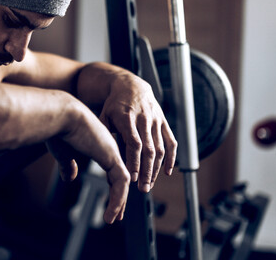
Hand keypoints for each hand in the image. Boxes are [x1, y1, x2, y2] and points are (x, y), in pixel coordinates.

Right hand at [47, 105, 129, 223]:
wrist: (60, 115)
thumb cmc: (58, 129)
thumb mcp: (63, 153)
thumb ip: (68, 165)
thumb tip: (70, 178)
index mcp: (98, 145)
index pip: (110, 170)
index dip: (111, 186)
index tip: (111, 201)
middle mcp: (108, 148)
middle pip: (119, 177)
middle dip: (119, 197)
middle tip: (118, 214)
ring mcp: (112, 152)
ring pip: (122, 182)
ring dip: (119, 201)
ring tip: (113, 218)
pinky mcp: (111, 157)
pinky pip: (121, 183)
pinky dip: (118, 199)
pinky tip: (113, 211)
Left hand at [98, 73, 176, 192]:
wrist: (131, 86)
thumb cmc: (114, 105)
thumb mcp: (103, 116)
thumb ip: (104, 136)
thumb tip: (103, 160)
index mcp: (127, 117)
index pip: (134, 142)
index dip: (134, 161)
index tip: (132, 177)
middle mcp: (144, 118)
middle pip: (149, 149)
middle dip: (147, 171)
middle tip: (143, 188)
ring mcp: (156, 120)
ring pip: (160, 148)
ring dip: (156, 169)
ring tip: (149, 185)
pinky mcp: (164, 122)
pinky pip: (171, 142)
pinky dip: (172, 158)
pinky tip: (168, 172)